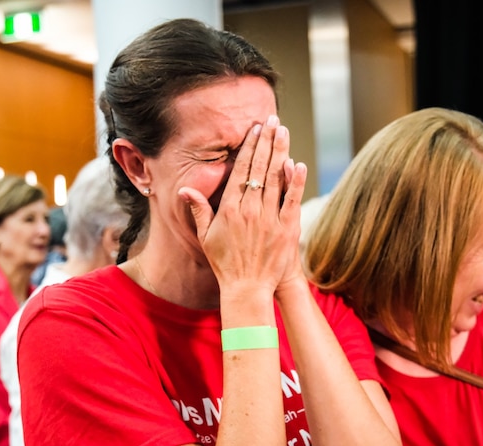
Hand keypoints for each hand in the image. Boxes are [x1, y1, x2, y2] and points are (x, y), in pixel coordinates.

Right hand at [181, 114, 306, 298]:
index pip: (240, 170)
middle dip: (266, 142)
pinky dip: (295, 181)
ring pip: (275, 179)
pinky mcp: (286, 229)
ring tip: (283, 131)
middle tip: (271, 120)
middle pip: (259, 168)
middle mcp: (249, 210)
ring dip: (280, 153)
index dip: (248, 148)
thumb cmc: (225, 263)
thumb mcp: (206, 237)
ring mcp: (269, 219)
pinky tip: (298, 163)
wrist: (247, 288)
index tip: (254, 130)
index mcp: (229, 209)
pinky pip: (291, 200)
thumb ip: (199, 210)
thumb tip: (184, 190)